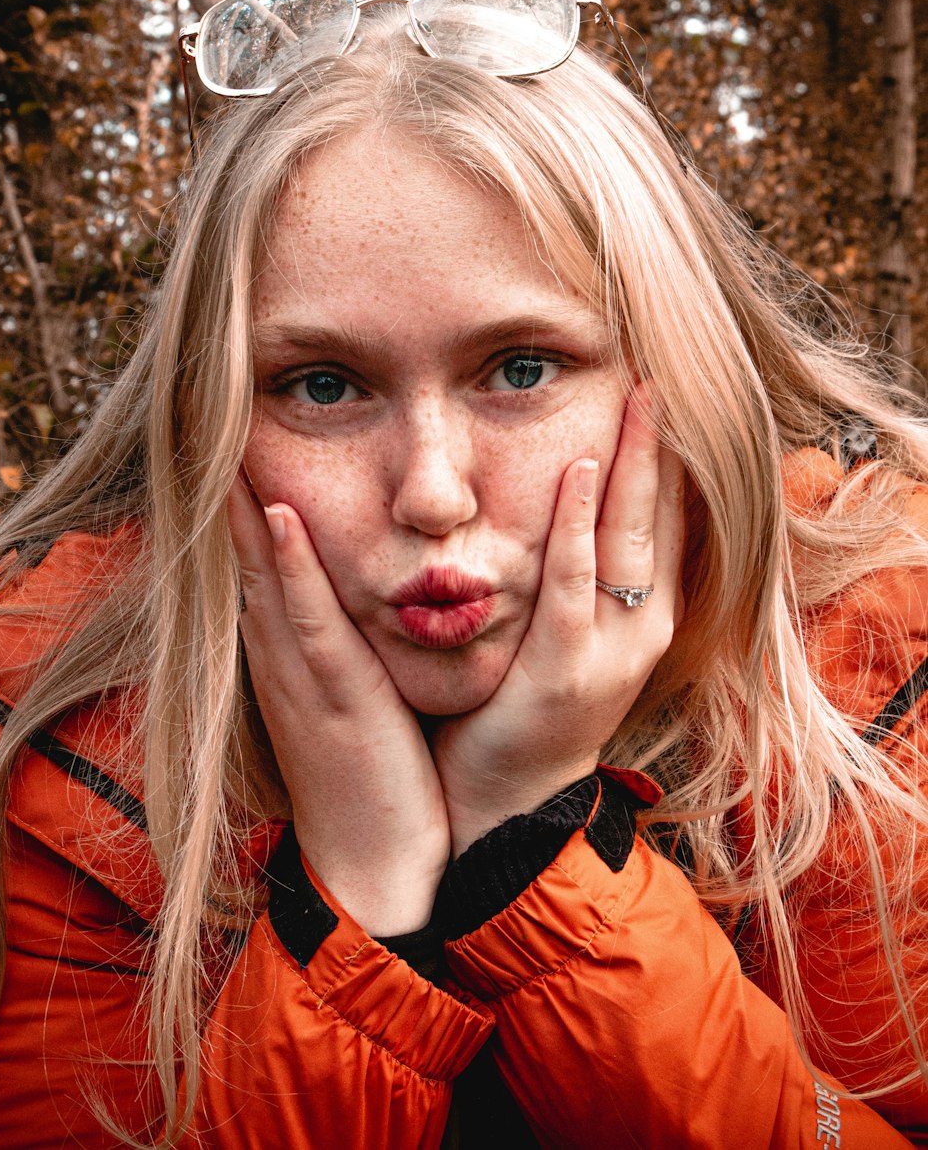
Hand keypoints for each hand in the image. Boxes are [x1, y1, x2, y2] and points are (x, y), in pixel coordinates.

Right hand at [229, 473, 449, 935]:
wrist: (374, 867)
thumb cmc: (371, 778)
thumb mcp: (346, 697)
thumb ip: (337, 644)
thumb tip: (340, 590)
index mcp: (286, 653)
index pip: (255, 560)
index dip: (236, 496)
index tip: (229, 433)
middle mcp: (279, 655)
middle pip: (243, 554)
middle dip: (225, 484)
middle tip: (207, 409)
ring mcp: (300, 674)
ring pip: (263, 573)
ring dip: (240, 504)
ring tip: (225, 435)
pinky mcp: (333, 696)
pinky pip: (307, 620)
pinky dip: (290, 568)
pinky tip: (278, 516)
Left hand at [433, 386, 684, 855]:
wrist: (508, 799)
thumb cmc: (526, 706)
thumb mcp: (567, 634)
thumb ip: (575, 576)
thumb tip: (564, 500)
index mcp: (645, 615)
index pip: (664, 520)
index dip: (666, 457)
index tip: (659, 394)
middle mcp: (642, 626)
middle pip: (658, 517)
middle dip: (660, 444)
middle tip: (658, 375)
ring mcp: (611, 647)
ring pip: (629, 536)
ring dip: (634, 463)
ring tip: (641, 399)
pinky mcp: (566, 665)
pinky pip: (574, 579)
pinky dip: (576, 522)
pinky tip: (576, 468)